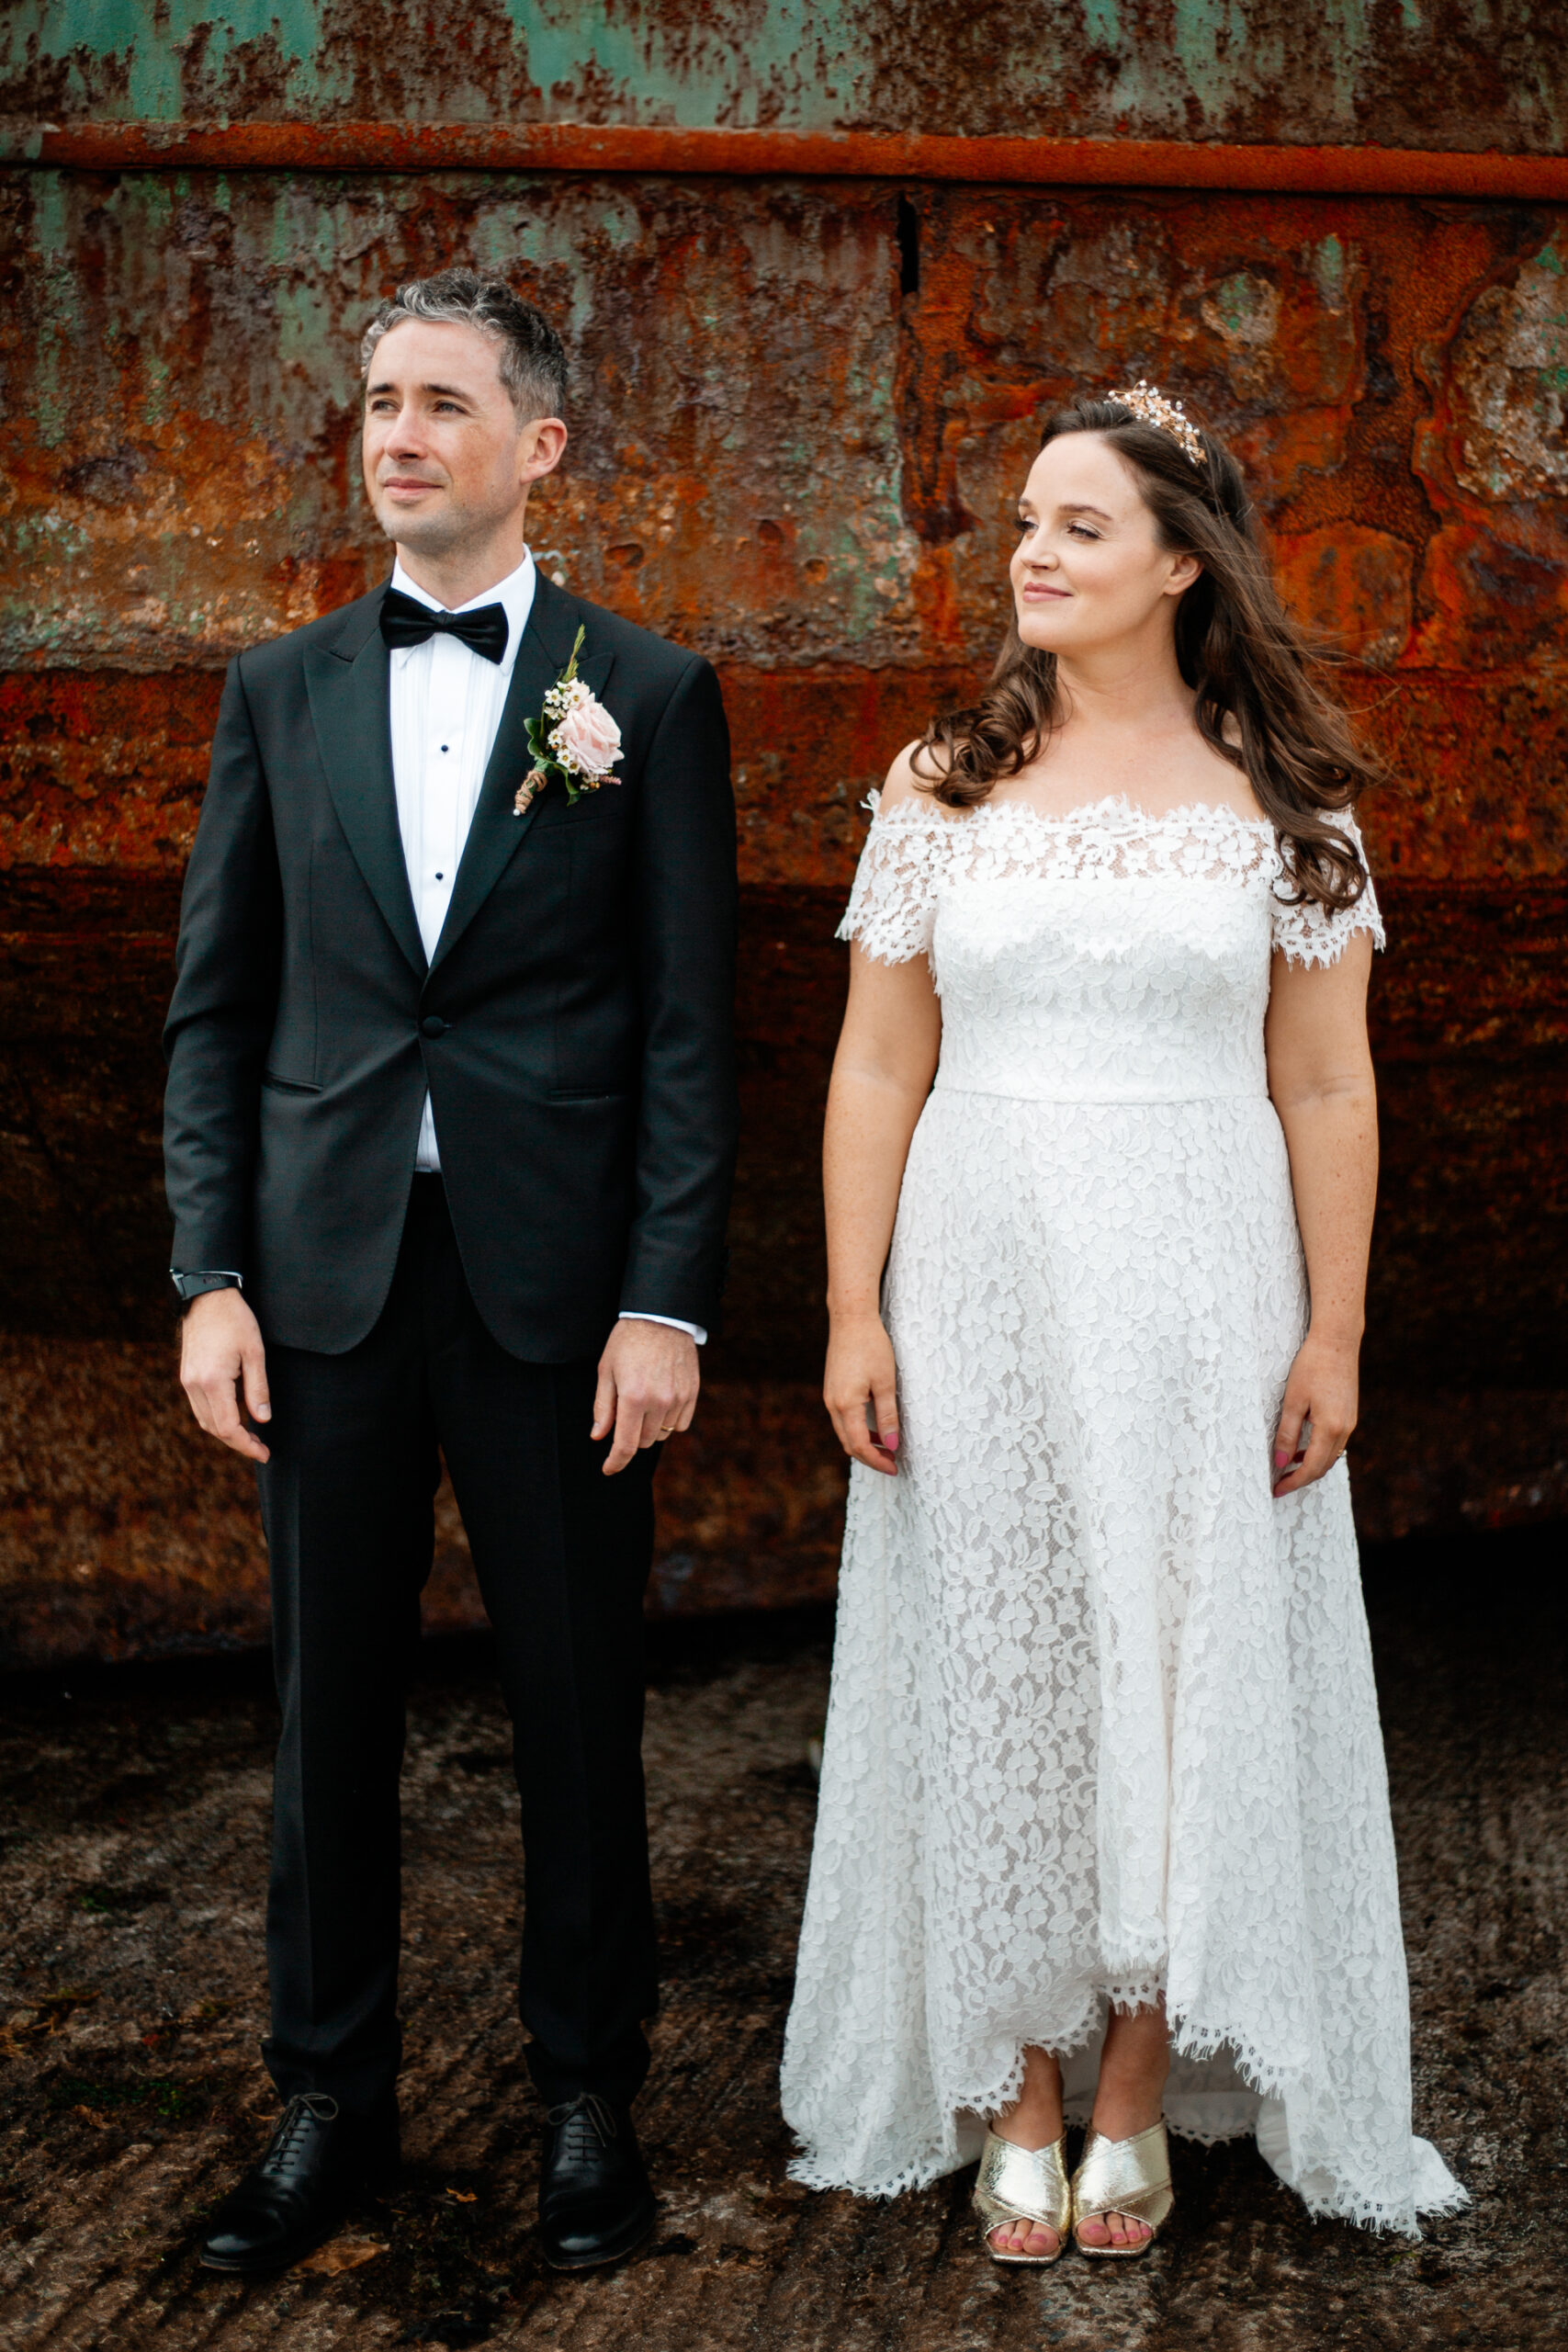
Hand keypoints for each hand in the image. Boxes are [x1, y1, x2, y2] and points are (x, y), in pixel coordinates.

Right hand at [179, 1288, 271, 1463]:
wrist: (206, 1296)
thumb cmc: (235, 1319)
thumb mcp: (255, 1352)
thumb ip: (258, 1388)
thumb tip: (262, 1420)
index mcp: (213, 1381)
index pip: (228, 1427)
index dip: (246, 1445)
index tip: (264, 1454)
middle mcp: (194, 1385)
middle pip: (214, 1428)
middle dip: (238, 1443)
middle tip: (260, 1449)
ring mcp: (187, 1381)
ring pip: (204, 1420)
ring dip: (226, 1432)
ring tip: (250, 1437)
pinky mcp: (186, 1375)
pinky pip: (200, 1407)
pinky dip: (216, 1418)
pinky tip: (234, 1417)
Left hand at [592, 1320, 699, 1475]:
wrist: (661, 1316)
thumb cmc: (627, 1341)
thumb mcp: (606, 1371)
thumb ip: (602, 1407)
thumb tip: (599, 1436)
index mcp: (633, 1397)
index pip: (626, 1445)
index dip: (616, 1462)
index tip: (608, 1469)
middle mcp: (658, 1401)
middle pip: (645, 1441)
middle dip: (631, 1436)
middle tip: (625, 1413)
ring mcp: (679, 1398)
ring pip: (663, 1434)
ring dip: (651, 1428)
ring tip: (644, 1402)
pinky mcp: (692, 1393)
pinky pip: (681, 1424)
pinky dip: (669, 1420)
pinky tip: (661, 1401)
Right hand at [824, 1309, 899, 1475]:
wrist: (851, 1319)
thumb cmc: (871, 1347)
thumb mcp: (886, 1382)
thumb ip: (887, 1416)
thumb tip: (891, 1445)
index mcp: (846, 1405)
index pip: (860, 1445)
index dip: (877, 1461)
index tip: (894, 1467)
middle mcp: (833, 1404)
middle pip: (849, 1444)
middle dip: (870, 1457)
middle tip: (892, 1462)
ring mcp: (830, 1397)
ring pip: (845, 1433)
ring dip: (864, 1445)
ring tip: (886, 1448)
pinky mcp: (832, 1390)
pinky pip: (843, 1420)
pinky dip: (858, 1430)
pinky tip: (874, 1428)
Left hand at [1272, 1329, 1357, 1496]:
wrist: (1338, 1342)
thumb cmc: (1312, 1366)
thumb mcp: (1293, 1401)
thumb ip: (1287, 1434)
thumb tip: (1281, 1463)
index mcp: (1330, 1428)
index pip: (1311, 1468)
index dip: (1293, 1482)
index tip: (1276, 1490)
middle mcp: (1345, 1429)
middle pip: (1323, 1467)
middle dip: (1301, 1479)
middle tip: (1279, 1486)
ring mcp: (1350, 1423)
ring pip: (1330, 1457)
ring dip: (1310, 1467)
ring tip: (1287, 1470)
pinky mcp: (1349, 1415)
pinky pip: (1335, 1444)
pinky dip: (1319, 1452)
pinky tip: (1303, 1450)